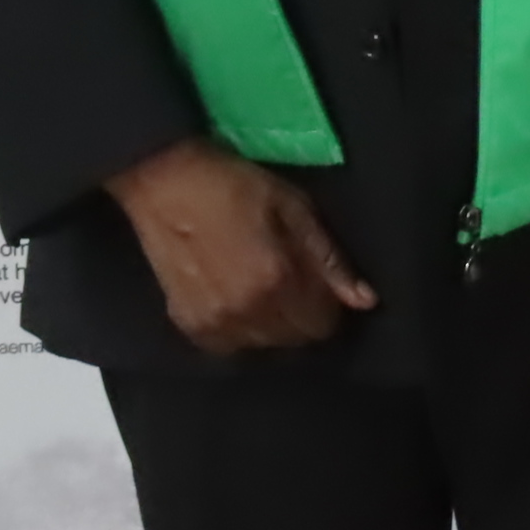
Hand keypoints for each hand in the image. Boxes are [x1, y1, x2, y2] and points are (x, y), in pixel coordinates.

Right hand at [108, 137, 373, 355]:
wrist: (164, 183)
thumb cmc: (234, 186)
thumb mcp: (293, 207)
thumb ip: (329, 259)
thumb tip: (365, 301)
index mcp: (276, 280)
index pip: (322, 325)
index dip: (330, 306)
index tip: (322, 284)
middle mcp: (245, 312)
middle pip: (295, 340)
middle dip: (303, 315)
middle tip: (291, 280)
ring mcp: (213, 324)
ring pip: (264, 346)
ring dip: (272, 324)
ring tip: (261, 286)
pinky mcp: (187, 326)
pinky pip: (230, 346)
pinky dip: (241, 329)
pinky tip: (236, 297)